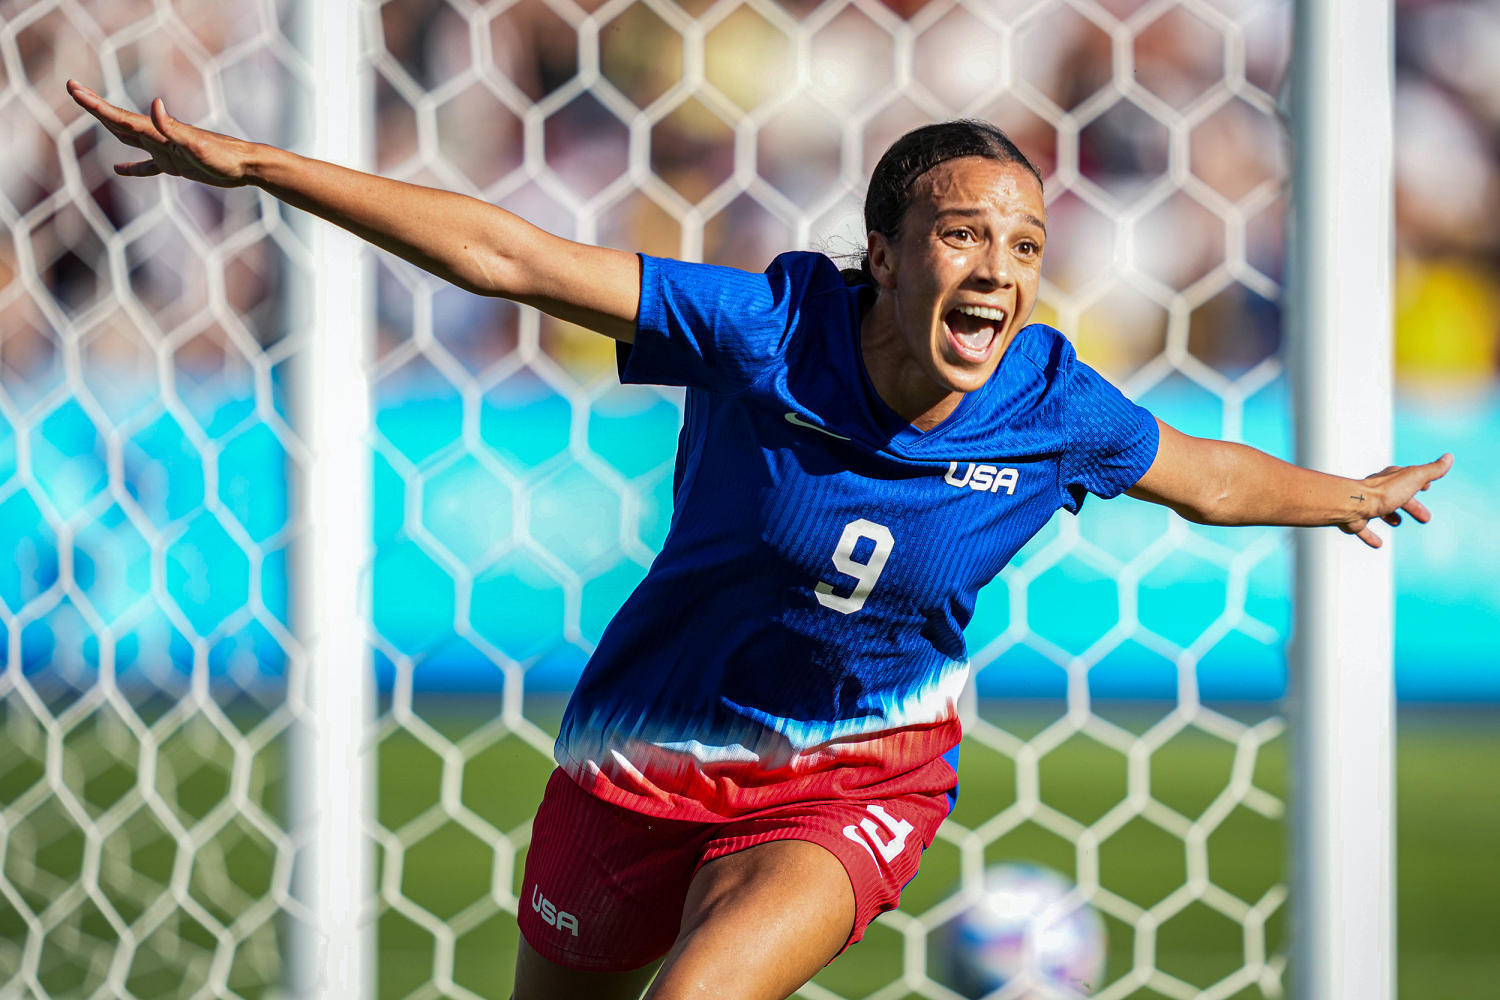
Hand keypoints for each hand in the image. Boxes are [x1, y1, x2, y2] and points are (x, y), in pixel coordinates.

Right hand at [67, 80, 252, 187]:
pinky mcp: (177, 165)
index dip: (95, 105)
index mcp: (159, 132)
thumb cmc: (224, 156)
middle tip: (73, 89)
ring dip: (110, 127)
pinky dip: (133, 167)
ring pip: (130, 139)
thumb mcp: (197, 144)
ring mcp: (166, 150)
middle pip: (119, 121)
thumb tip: (154, 103)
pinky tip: (119, 169)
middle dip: (96, 107)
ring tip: (92, 114)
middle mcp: (159, 137)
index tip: (73, 89)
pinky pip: (148, 166)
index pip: (119, 117)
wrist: (246, 165)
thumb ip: (172, 127)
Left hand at [1340, 453, 1452, 547]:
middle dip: (1412, 506)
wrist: (1353, 503)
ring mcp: (1365, 505)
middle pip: (1397, 498)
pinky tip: (1378, 544)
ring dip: (1390, 516)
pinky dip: (1370, 536)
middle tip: (1425, 518)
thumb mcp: (1414, 478)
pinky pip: (1363, 529)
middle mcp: (1378, 490)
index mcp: (1393, 479)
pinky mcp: (1356, 520)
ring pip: (1380, 511)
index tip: (1426, 487)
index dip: (1419, 482)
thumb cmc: (1384, 492)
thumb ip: (1431, 470)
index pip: (1409, 478)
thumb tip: (1448, 457)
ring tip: (1397, 523)